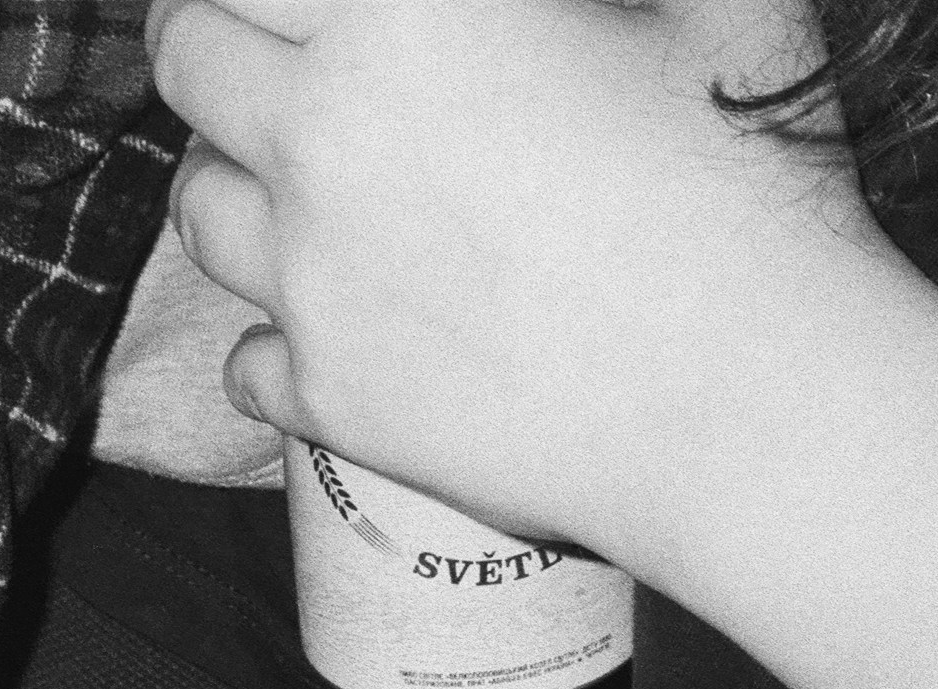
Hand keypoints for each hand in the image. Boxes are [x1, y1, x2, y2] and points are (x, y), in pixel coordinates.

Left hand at [150, 0, 879, 566]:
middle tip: (237, 47)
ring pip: (196, 205)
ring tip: (289, 183)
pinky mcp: (327, 394)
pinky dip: (274, 341)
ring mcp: (311, 274)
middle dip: (204, 40)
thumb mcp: (708, 4)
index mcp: (399, 10)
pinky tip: (336, 323)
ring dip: (231, 181)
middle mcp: (322, 132)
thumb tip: (542, 10)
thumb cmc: (751, 178)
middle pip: (182, 56)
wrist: (755, 400)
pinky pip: (244, 358)